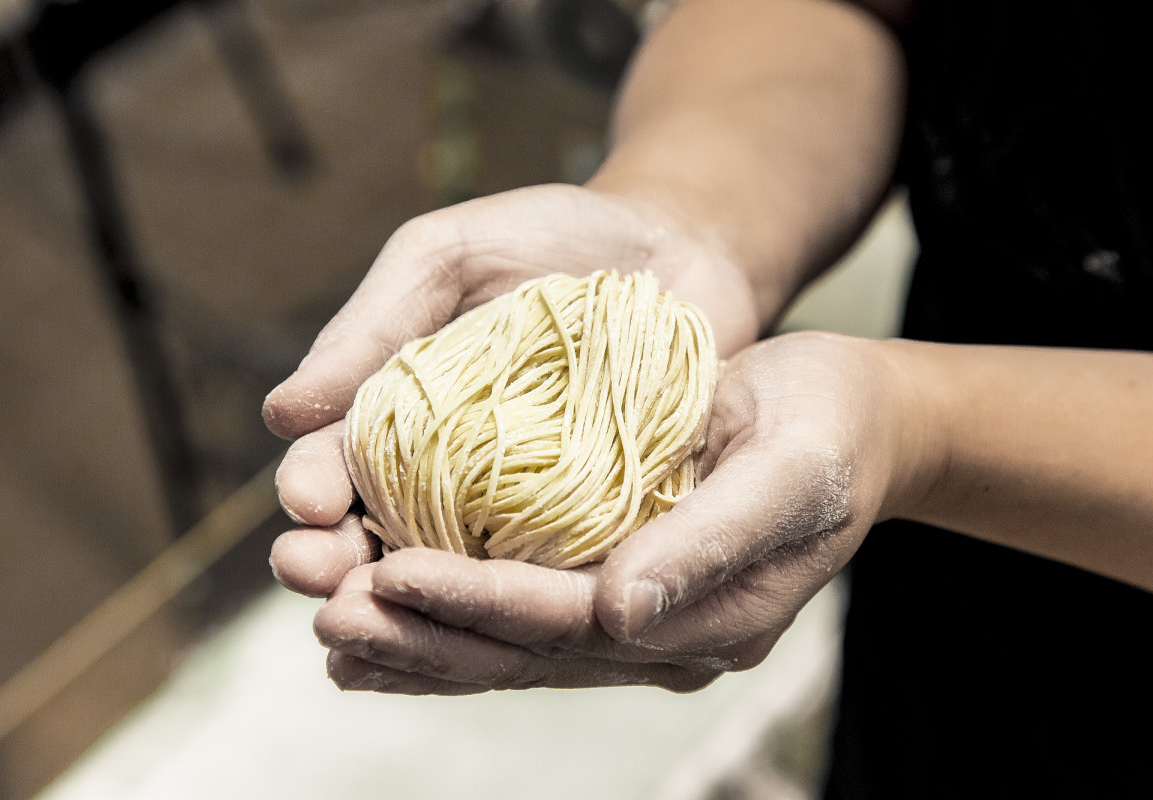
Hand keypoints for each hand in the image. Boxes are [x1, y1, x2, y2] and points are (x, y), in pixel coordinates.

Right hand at [266, 183, 758, 595]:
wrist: (674, 248)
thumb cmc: (548, 240)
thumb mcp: (447, 258)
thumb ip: (374, 324)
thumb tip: (282, 414)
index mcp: (396, 417)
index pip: (335, 466)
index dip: (312, 487)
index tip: (306, 503)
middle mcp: (448, 477)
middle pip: (380, 536)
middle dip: (340, 562)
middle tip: (317, 576)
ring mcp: (523, 510)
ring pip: (457, 572)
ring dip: (414, 599)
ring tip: (382, 615)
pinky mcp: (597, 527)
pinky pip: (555, 571)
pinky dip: (524, 599)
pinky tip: (499, 617)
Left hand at [310, 332, 913, 692]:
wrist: (853, 419)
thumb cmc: (830, 428)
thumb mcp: (792, 468)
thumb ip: (712, 540)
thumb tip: (620, 610)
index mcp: (709, 618)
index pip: (574, 624)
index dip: (482, 600)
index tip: (393, 570)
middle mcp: (662, 633)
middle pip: (526, 650)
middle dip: (426, 633)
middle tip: (327, 610)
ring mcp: (638, 619)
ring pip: (512, 646)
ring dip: (420, 637)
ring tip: (329, 623)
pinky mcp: (614, 587)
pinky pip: (520, 617)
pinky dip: (449, 618)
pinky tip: (383, 618)